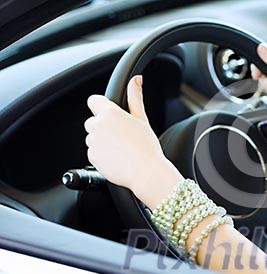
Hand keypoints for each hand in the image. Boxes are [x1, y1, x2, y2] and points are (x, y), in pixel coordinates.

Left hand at [85, 75, 182, 208]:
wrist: (146, 172)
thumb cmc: (147, 147)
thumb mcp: (142, 119)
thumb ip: (135, 97)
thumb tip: (136, 79)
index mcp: (110, 113)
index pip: (93, 101)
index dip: (101, 107)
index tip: (109, 115)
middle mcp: (98, 125)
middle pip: (93, 121)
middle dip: (103, 127)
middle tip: (122, 137)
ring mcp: (93, 142)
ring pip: (93, 138)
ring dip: (102, 142)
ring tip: (121, 149)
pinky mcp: (92, 156)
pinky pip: (93, 152)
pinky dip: (102, 155)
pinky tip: (118, 158)